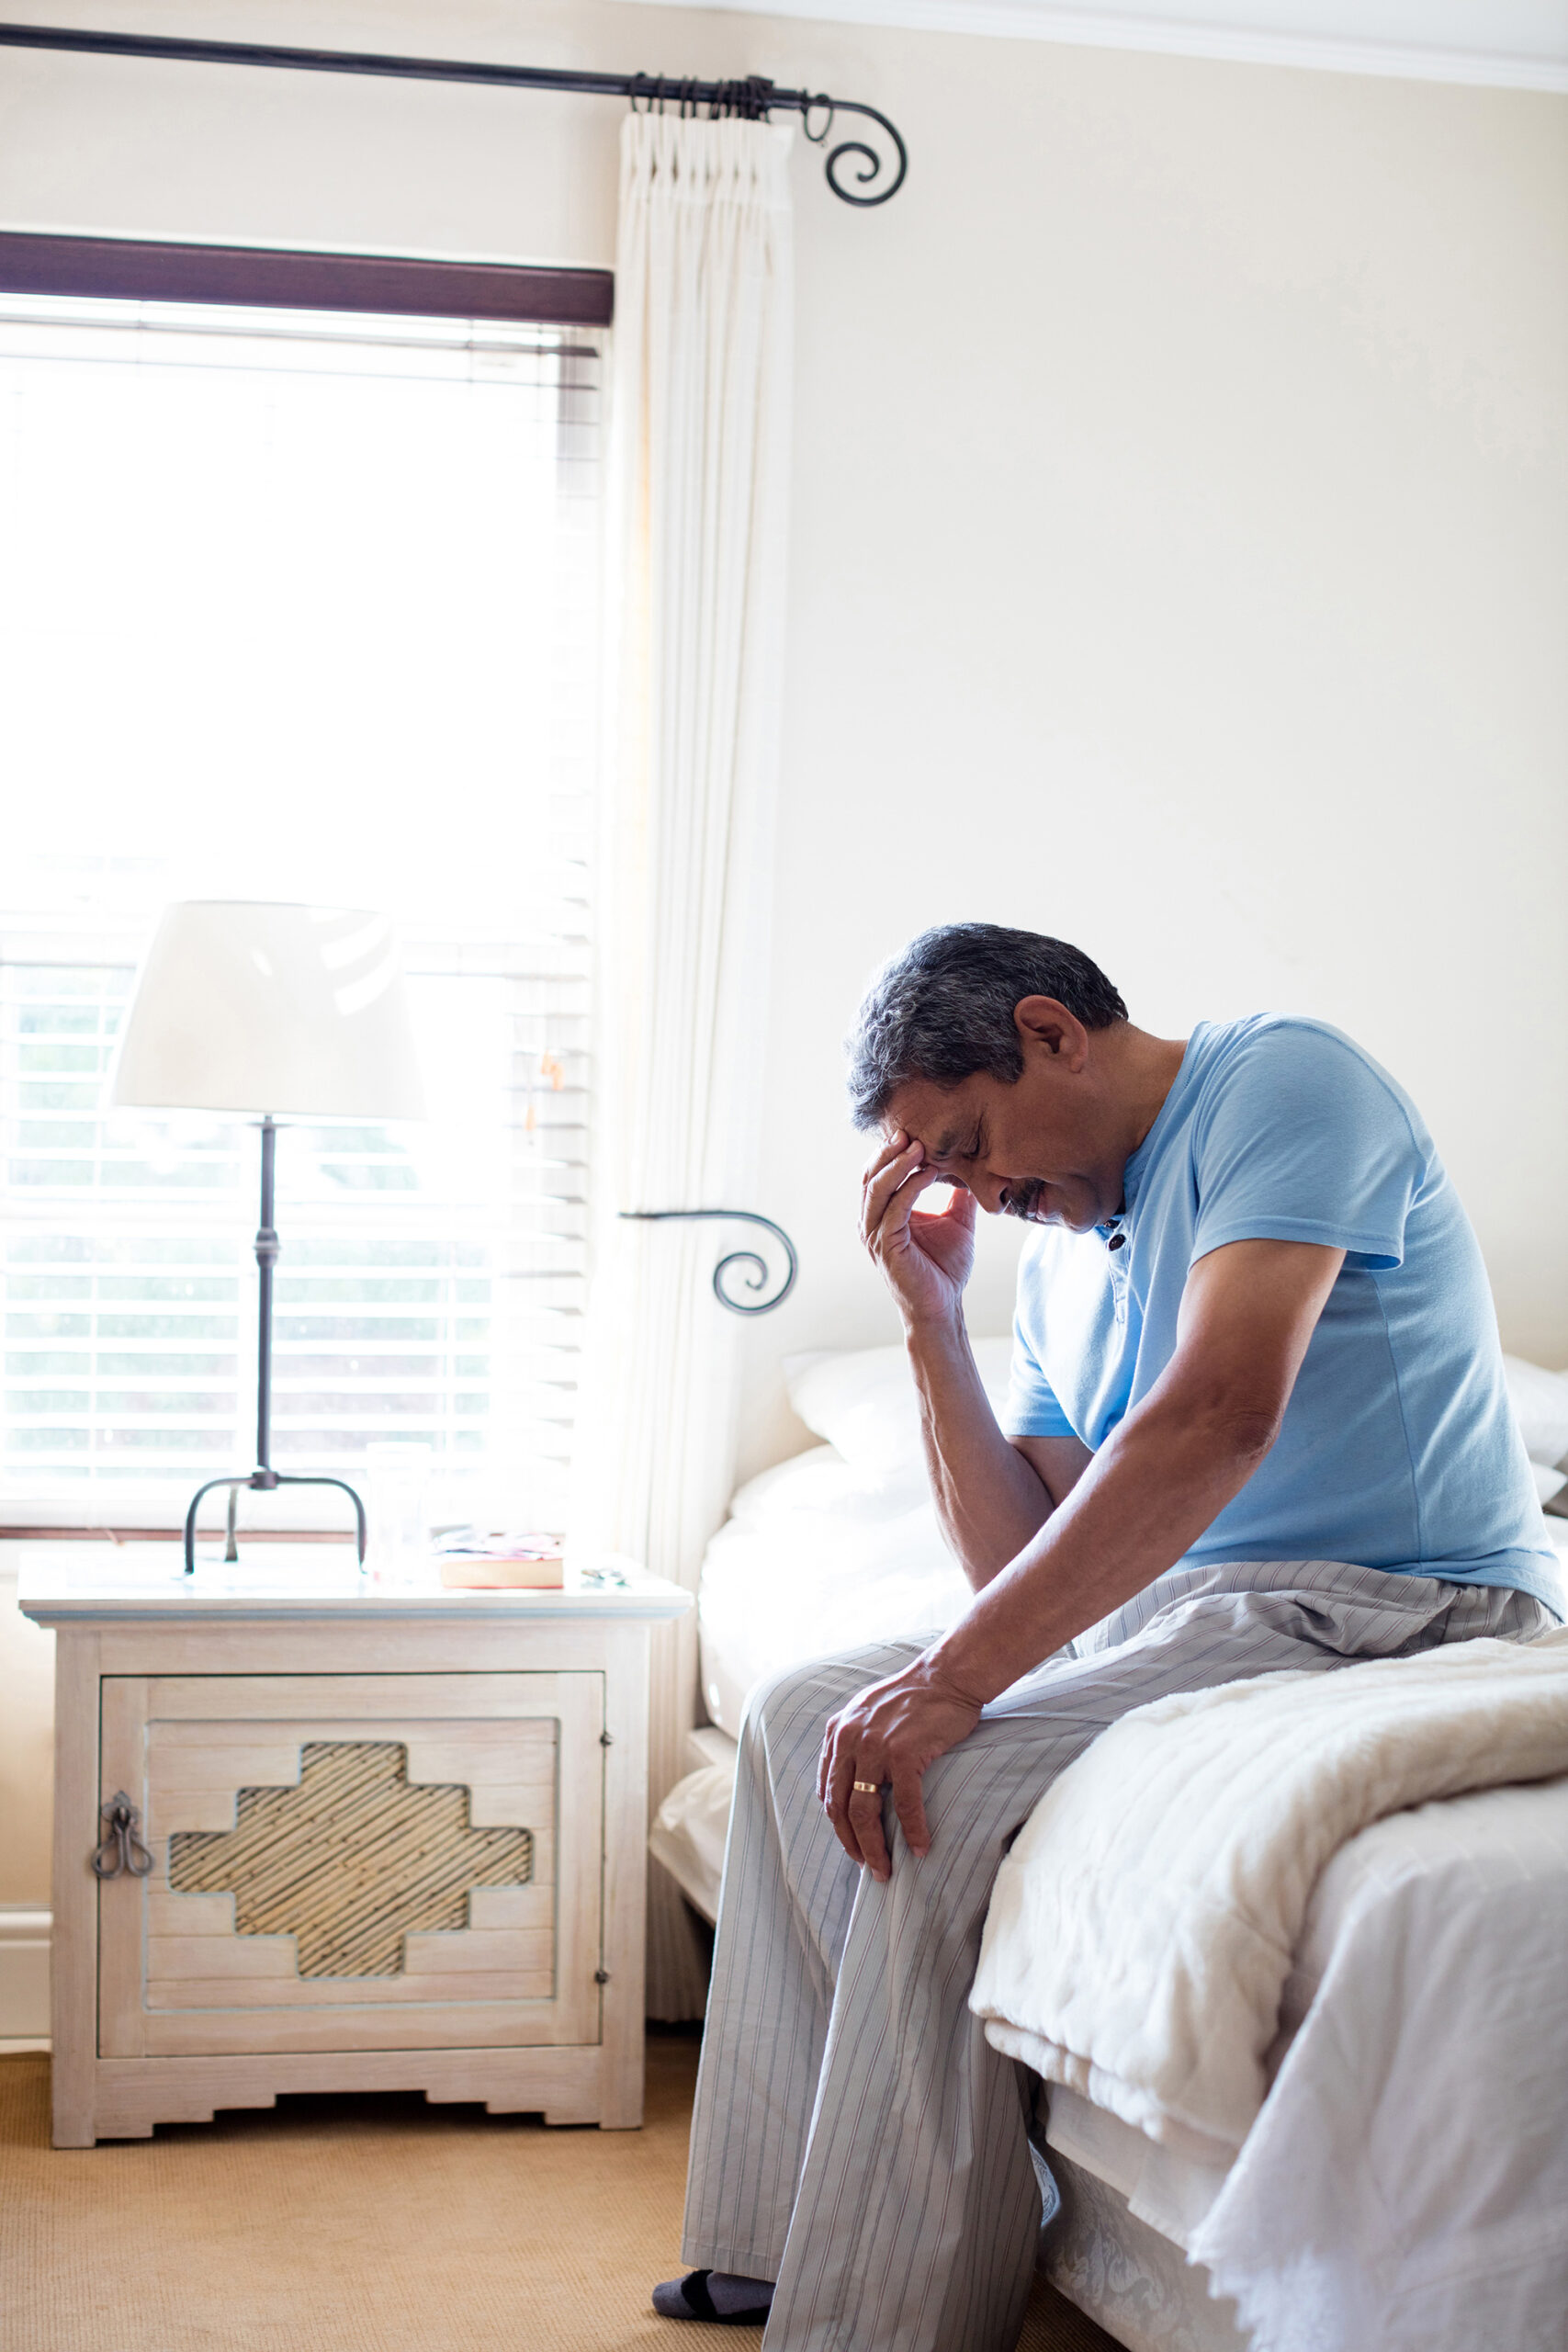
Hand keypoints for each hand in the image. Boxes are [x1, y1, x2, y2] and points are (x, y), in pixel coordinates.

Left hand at [817, 1655, 984, 1880]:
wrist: (946, 1677)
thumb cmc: (914, 1698)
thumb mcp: (868, 1712)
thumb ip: (854, 1741)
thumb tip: (852, 1780)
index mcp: (838, 1732)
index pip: (827, 1789)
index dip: (838, 1823)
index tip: (852, 1842)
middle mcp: (849, 1739)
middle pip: (840, 1806)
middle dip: (851, 1843)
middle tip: (866, 1866)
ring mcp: (874, 1747)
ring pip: (864, 1812)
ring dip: (874, 1848)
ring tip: (885, 1869)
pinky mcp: (903, 1753)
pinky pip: (904, 1805)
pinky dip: (913, 1831)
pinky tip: (920, 1848)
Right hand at [860, 1131, 977, 1329]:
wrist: (945, 1306)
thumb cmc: (945, 1267)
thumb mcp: (957, 1221)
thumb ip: (958, 1195)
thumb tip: (975, 1168)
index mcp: (882, 1214)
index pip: (877, 1174)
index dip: (891, 1152)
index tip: (914, 1131)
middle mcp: (872, 1222)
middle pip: (870, 1176)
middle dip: (889, 1152)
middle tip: (910, 1131)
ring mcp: (875, 1235)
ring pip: (877, 1189)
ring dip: (897, 1165)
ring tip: (918, 1147)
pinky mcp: (886, 1247)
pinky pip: (895, 1209)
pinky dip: (911, 1187)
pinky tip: (930, 1173)